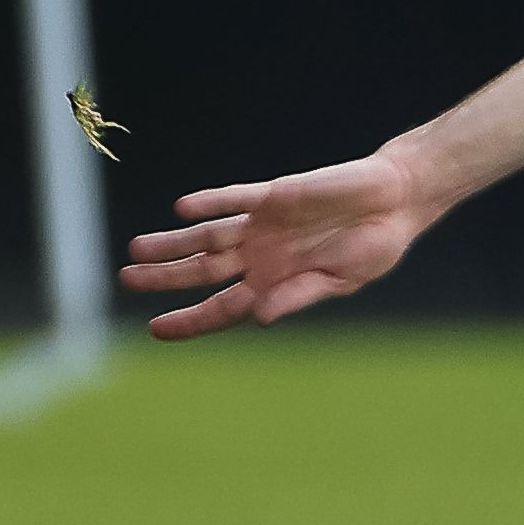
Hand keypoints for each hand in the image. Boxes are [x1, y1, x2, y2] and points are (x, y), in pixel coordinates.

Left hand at [124, 151, 433, 335]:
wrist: (396, 200)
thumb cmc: (375, 246)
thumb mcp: (342, 279)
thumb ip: (299, 294)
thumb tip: (261, 317)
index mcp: (276, 285)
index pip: (223, 307)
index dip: (189, 319)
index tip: (155, 328)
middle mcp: (261, 257)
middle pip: (202, 271)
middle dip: (164, 278)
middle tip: (127, 280)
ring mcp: (262, 226)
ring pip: (205, 237)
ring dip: (172, 243)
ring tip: (136, 248)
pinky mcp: (271, 196)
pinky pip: (233, 199)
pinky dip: (210, 203)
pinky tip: (183, 210)